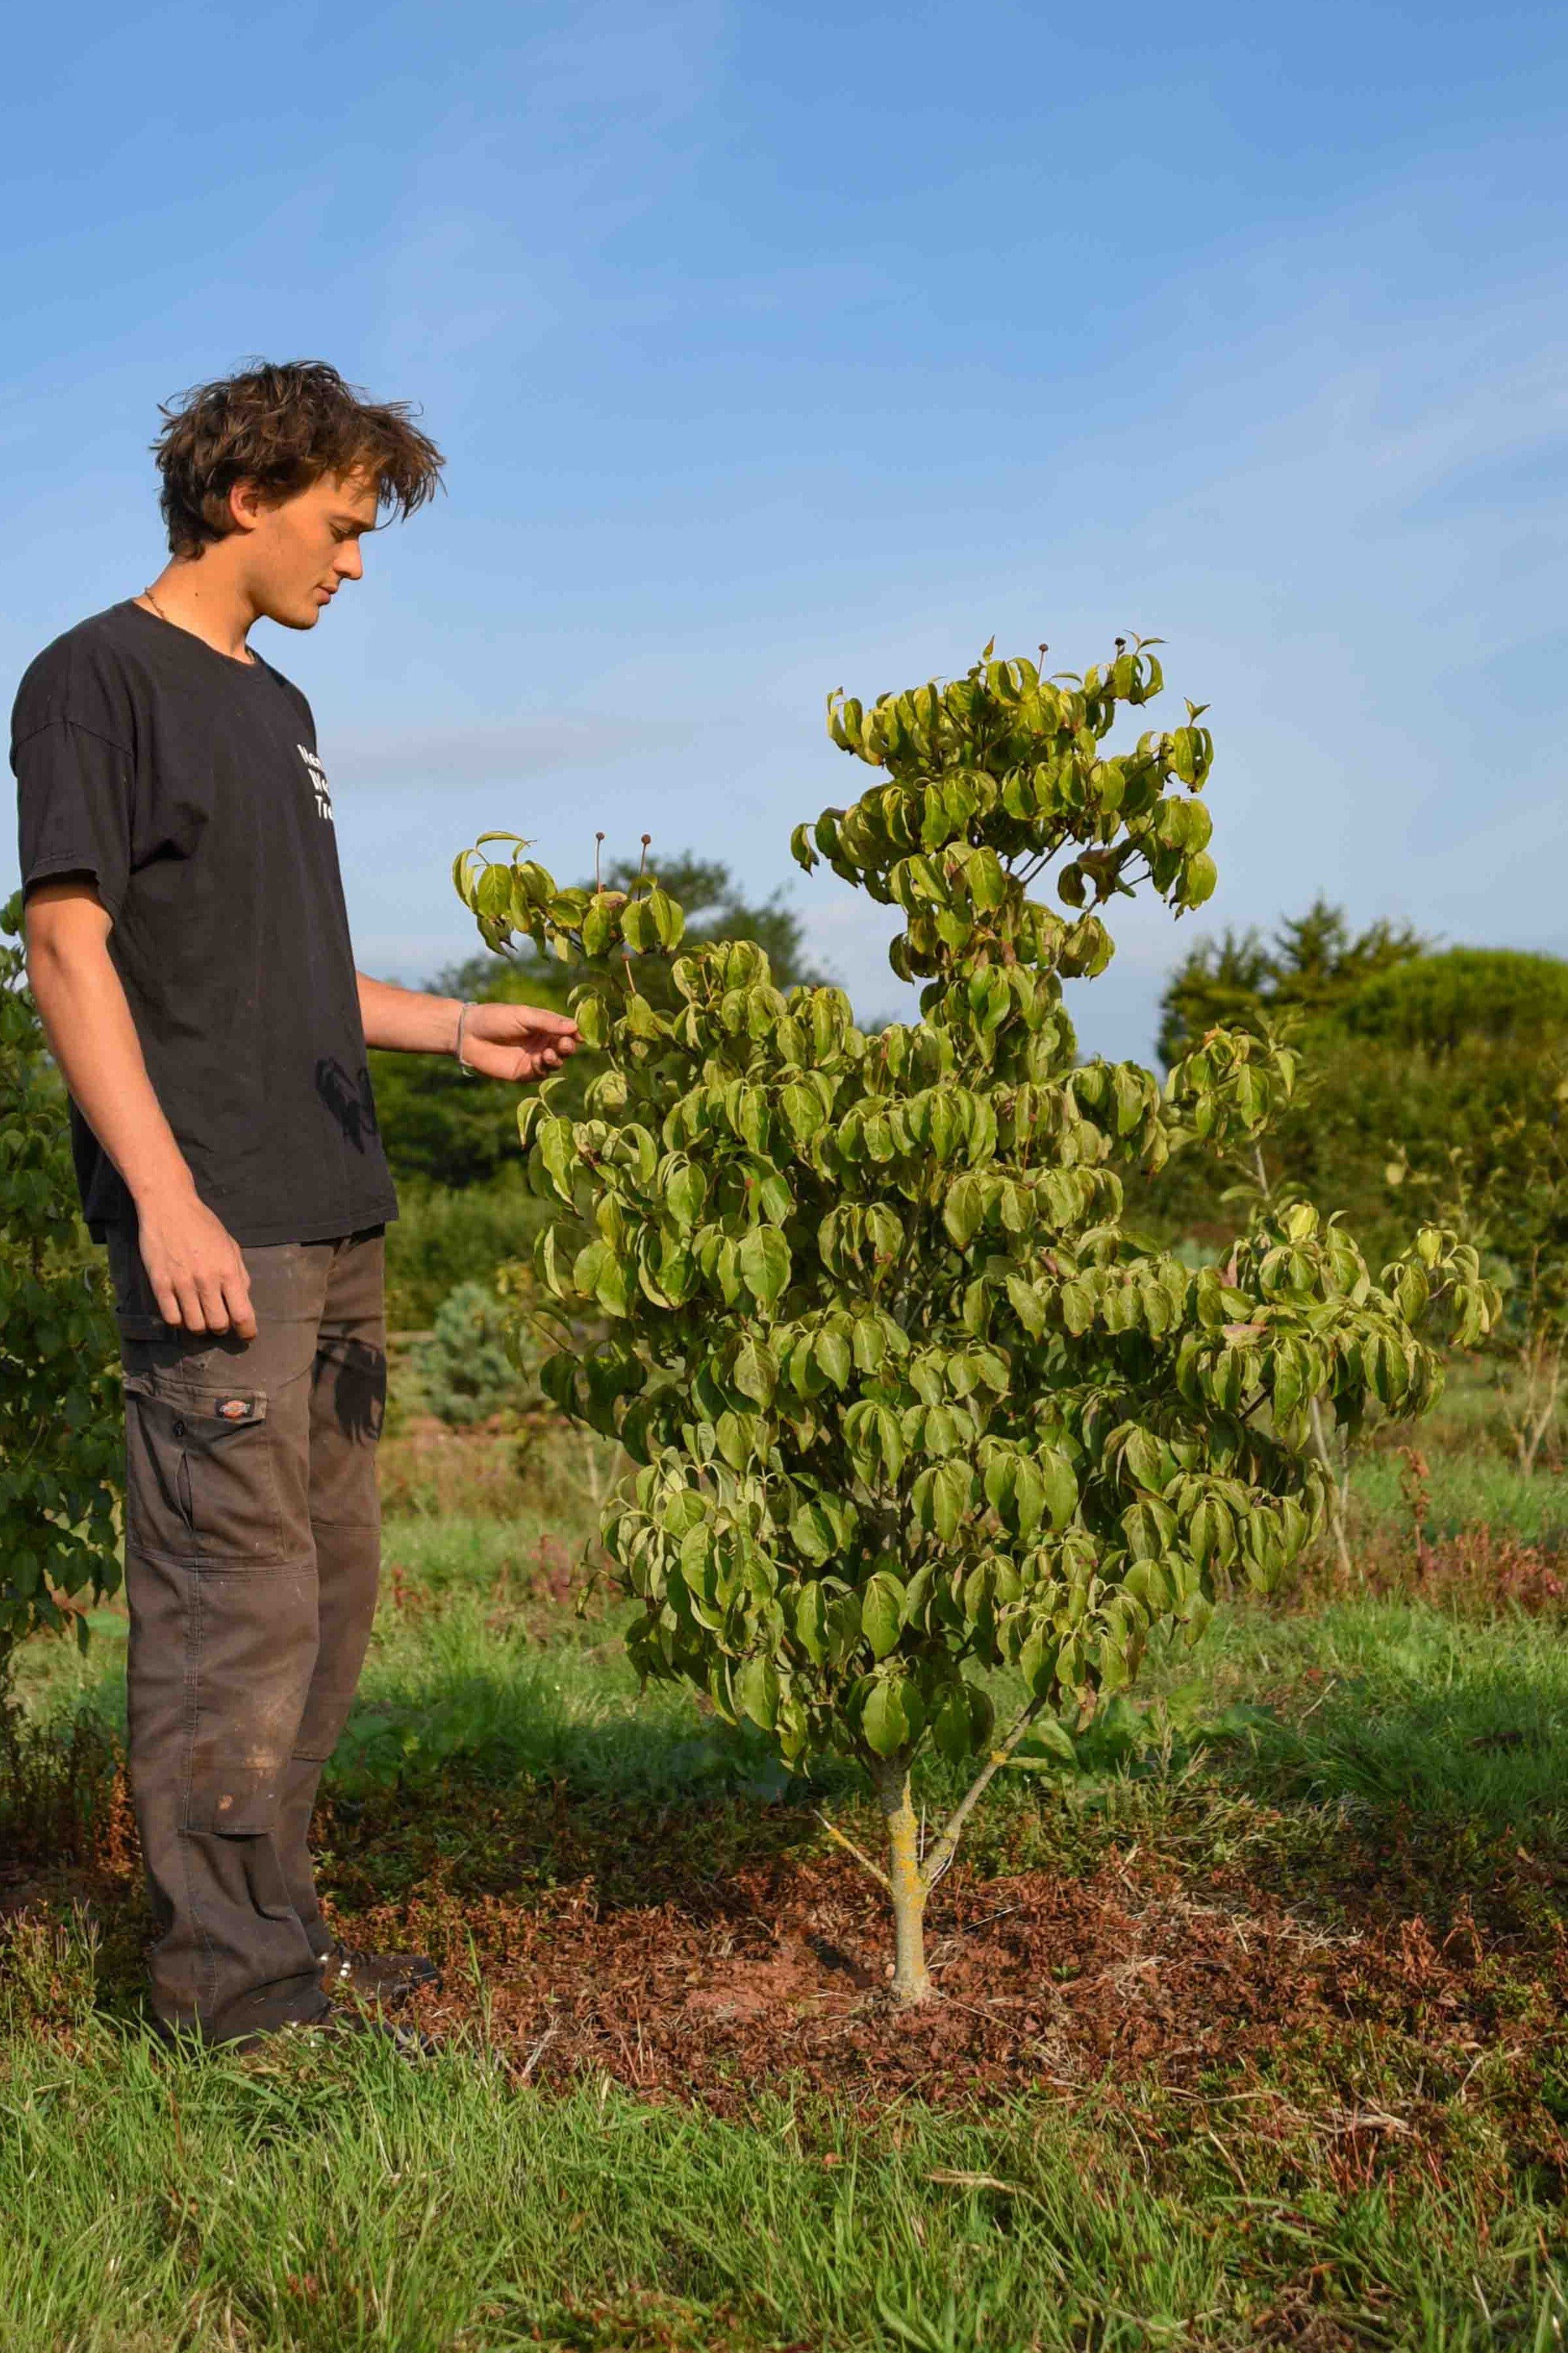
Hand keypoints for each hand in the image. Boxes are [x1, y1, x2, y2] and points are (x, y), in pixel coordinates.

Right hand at [136, 1191, 256, 1337]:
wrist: (169, 1206)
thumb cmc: (203, 1224)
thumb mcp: (230, 1245)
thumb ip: (239, 1273)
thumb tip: (243, 1299)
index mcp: (228, 1271)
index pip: (242, 1314)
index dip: (247, 1331)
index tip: (248, 1335)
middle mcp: (206, 1281)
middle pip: (218, 1325)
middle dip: (222, 1328)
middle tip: (220, 1321)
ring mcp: (181, 1284)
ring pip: (194, 1326)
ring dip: (200, 1327)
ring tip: (200, 1316)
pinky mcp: (159, 1284)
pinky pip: (171, 1318)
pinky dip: (179, 1321)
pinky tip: (182, 1312)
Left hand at [459, 1001, 581, 1082]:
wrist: (468, 1034)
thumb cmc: (496, 1018)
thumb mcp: (524, 1015)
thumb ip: (548, 1022)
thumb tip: (575, 1027)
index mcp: (543, 1025)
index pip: (566, 1031)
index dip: (575, 1034)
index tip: (580, 1036)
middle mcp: (541, 1042)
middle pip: (564, 1048)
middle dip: (567, 1047)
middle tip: (563, 1045)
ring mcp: (534, 1058)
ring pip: (556, 1063)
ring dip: (556, 1059)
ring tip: (546, 1053)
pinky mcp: (524, 1073)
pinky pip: (542, 1074)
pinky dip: (544, 1068)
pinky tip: (538, 1060)